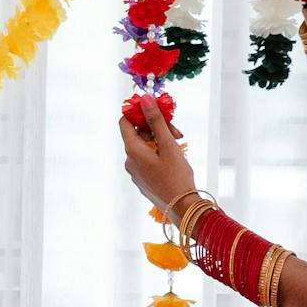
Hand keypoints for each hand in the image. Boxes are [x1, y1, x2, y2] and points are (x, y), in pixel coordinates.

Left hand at [119, 97, 197, 213]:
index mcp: (132, 150)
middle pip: (138, 134)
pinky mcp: (143, 179)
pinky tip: (174, 157)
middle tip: (177, 132)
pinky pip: (147, 159)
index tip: (156, 111)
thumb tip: (144, 99)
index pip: (125, 122)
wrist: (181, 207)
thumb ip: (156, 121)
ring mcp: (135, 172)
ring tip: (179, 145)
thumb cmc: (176, 176)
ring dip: (161, 141)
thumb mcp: (168, 145)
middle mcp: (129, 161)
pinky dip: (159, 153)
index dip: (138, 113)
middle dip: (157, 128)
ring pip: (145, 146)